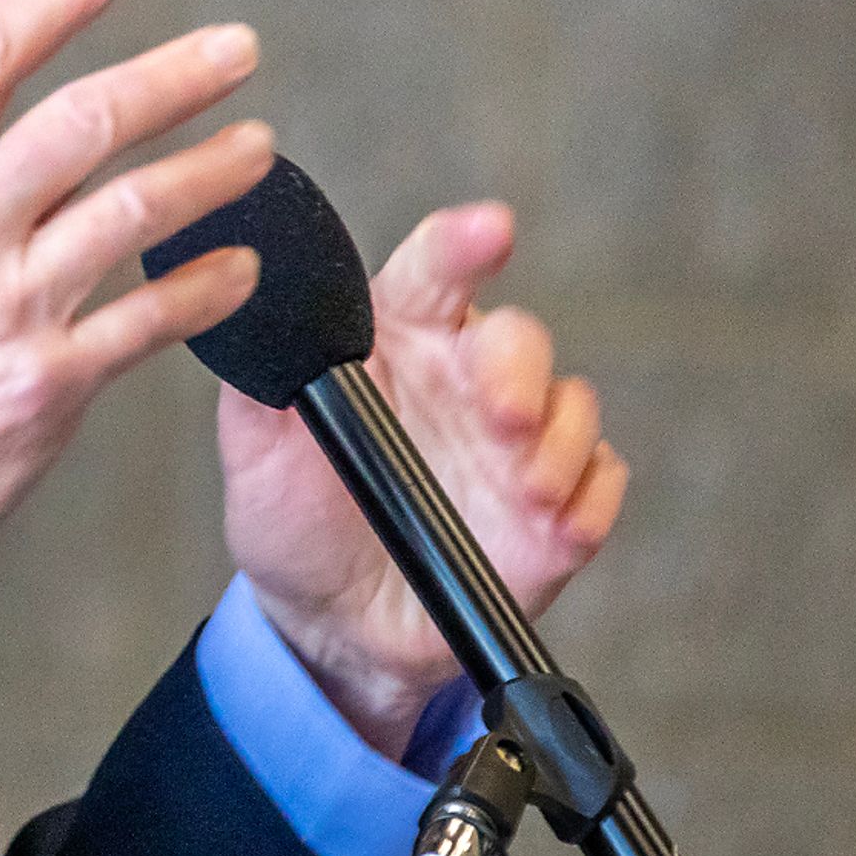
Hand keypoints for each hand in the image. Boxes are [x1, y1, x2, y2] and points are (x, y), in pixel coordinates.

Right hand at [0, 0, 273, 617]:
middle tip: (236, 46)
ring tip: (260, 145)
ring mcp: (5, 310)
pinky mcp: (46, 385)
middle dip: (174, 74)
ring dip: (213, 171)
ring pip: (135, 212)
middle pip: (84, 122)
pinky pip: (150, 321)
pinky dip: (206, 288)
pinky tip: (242, 267)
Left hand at [220, 204, 628, 758]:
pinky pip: (601, 482)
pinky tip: (555, 523)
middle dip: (518, 368)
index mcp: (395, 343)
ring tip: (522, 487)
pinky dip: (589, 499)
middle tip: (498, 414)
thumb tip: (254, 317)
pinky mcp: (556, 509)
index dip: (463, 245)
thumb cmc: (290, 517)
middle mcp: (465, 381)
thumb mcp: (253, 447)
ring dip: (557, 443)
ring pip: (572, 407)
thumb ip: (259, 379)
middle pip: (519, 338)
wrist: (330, 623)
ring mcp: (518, 444)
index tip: (488, 232)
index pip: (433, 274)